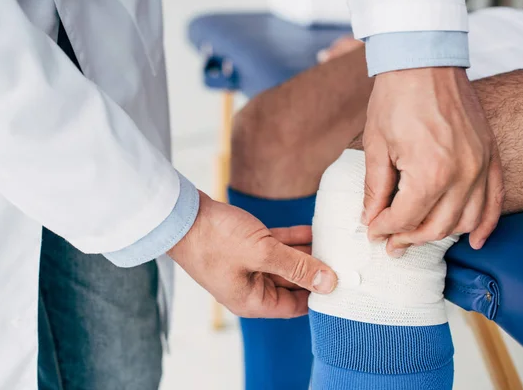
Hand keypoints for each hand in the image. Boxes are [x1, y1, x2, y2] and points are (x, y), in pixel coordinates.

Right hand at [168, 191, 336, 317]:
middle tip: (342, 258)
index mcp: (253, 301)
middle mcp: (251, 287)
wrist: (181, 216)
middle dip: (315, 271)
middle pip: (292, 283)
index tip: (342, 281)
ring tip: (331, 242)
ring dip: (305, 252)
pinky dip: (292, 239)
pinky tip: (312, 229)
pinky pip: (275, 247)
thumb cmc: (215, 240)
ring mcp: (247, 266)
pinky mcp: (244, 246)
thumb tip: (329, 283)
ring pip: (285, 263)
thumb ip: (297, 267)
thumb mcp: (263, 254)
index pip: (296, 306)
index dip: (319, 295)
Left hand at [363, 67, 503, 255]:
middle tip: (389, 244)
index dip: (383, 229)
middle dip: (407, 239)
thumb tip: (370, 218)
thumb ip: (375, 189)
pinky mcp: (489, 156)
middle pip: (435, 227)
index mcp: (428, 173)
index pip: (404, 218)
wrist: (423, 63)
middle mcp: (461, 175)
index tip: (371, 231)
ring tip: (417, 238)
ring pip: (464, 220)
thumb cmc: (395, 100)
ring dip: (439, 235)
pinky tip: (471, 240)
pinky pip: (493, 200)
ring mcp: (480, 165)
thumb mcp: (375, 147)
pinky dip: (484, 224)